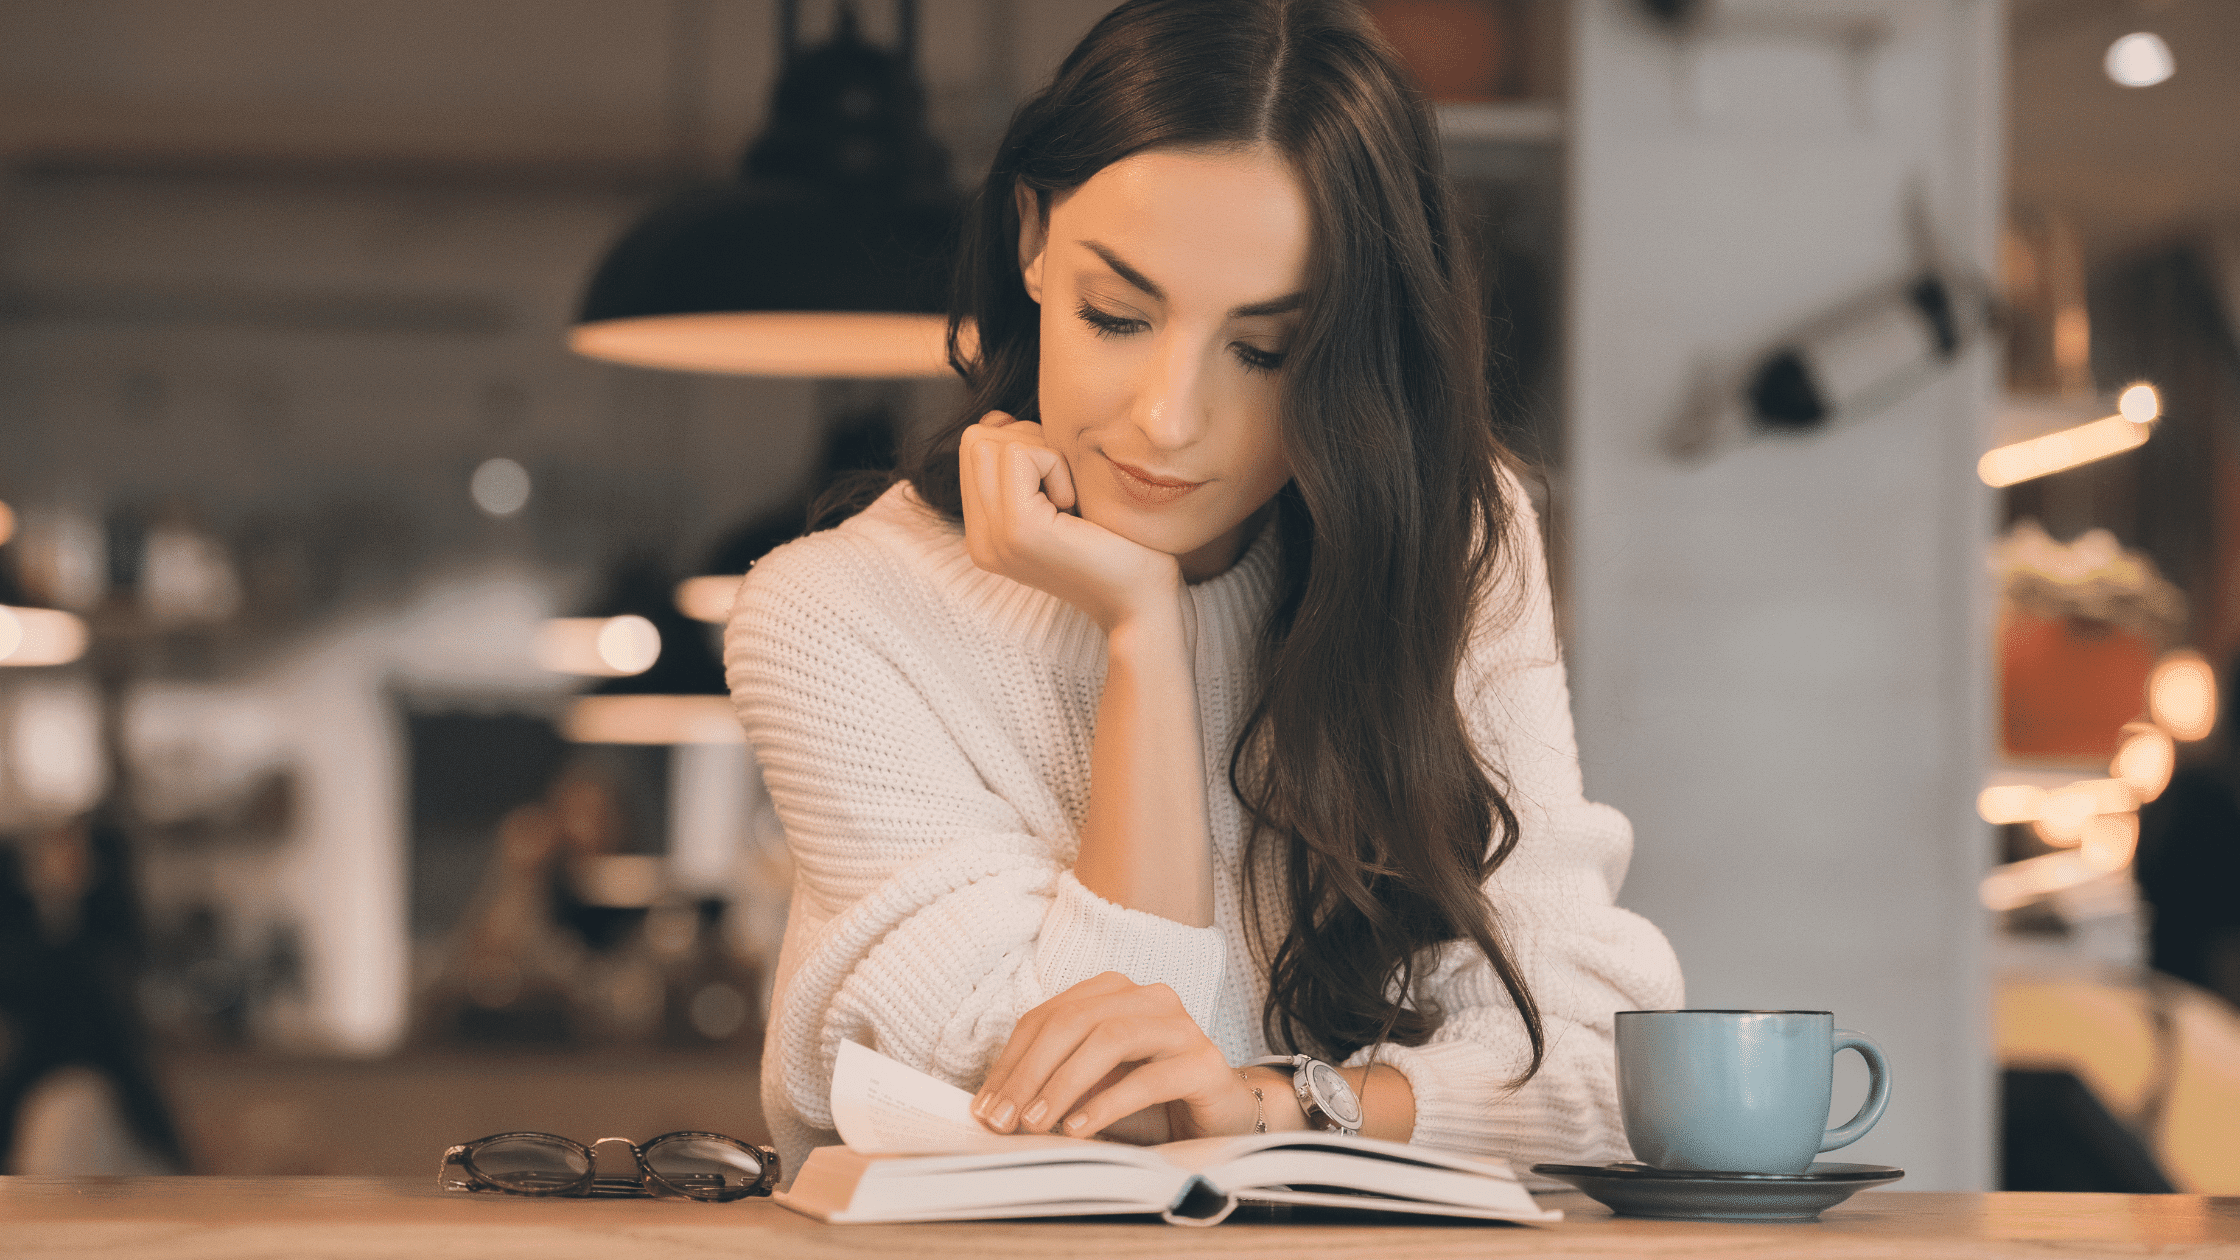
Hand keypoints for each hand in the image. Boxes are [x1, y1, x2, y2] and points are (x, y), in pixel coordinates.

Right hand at [959, 413, 1181, 632]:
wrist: (1142, 603)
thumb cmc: (1119, 546)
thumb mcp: (1061, 496)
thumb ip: (1026, 464)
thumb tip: (997, 418)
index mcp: (986, 534)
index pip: (975, 447)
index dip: (1025, 445)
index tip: (1061, 487)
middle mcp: (980, 539)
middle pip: (975, 439)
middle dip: (1029, 442)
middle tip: (1066, 488)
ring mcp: (992, 537)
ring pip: (990, 441)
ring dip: (1043, 454)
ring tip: (1070, 501)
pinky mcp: (1017, 529)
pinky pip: (1019, 455)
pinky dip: (1055, 465)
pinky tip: (1075, 506)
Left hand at [970, 972, 1257, 1142]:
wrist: (1223, 1116)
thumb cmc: (1149, 1101)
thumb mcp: (1093, 1086)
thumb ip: (1053, 1081)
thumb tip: (994, 1105)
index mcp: (1114, 993)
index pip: (1048, 1016)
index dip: (1010, 1060)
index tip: (984, 1106)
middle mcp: (1148, 998)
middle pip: (1073, 1021)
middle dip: (1029, 1072)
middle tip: (1003, 1119)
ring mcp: (1180, 1026)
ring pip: (1109, 1039)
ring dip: (1063, 1083)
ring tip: (1035, 1123)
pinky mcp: (1204, 1062)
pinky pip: (1148, 1078)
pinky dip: (1107, 1104)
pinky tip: (1078, 1128)